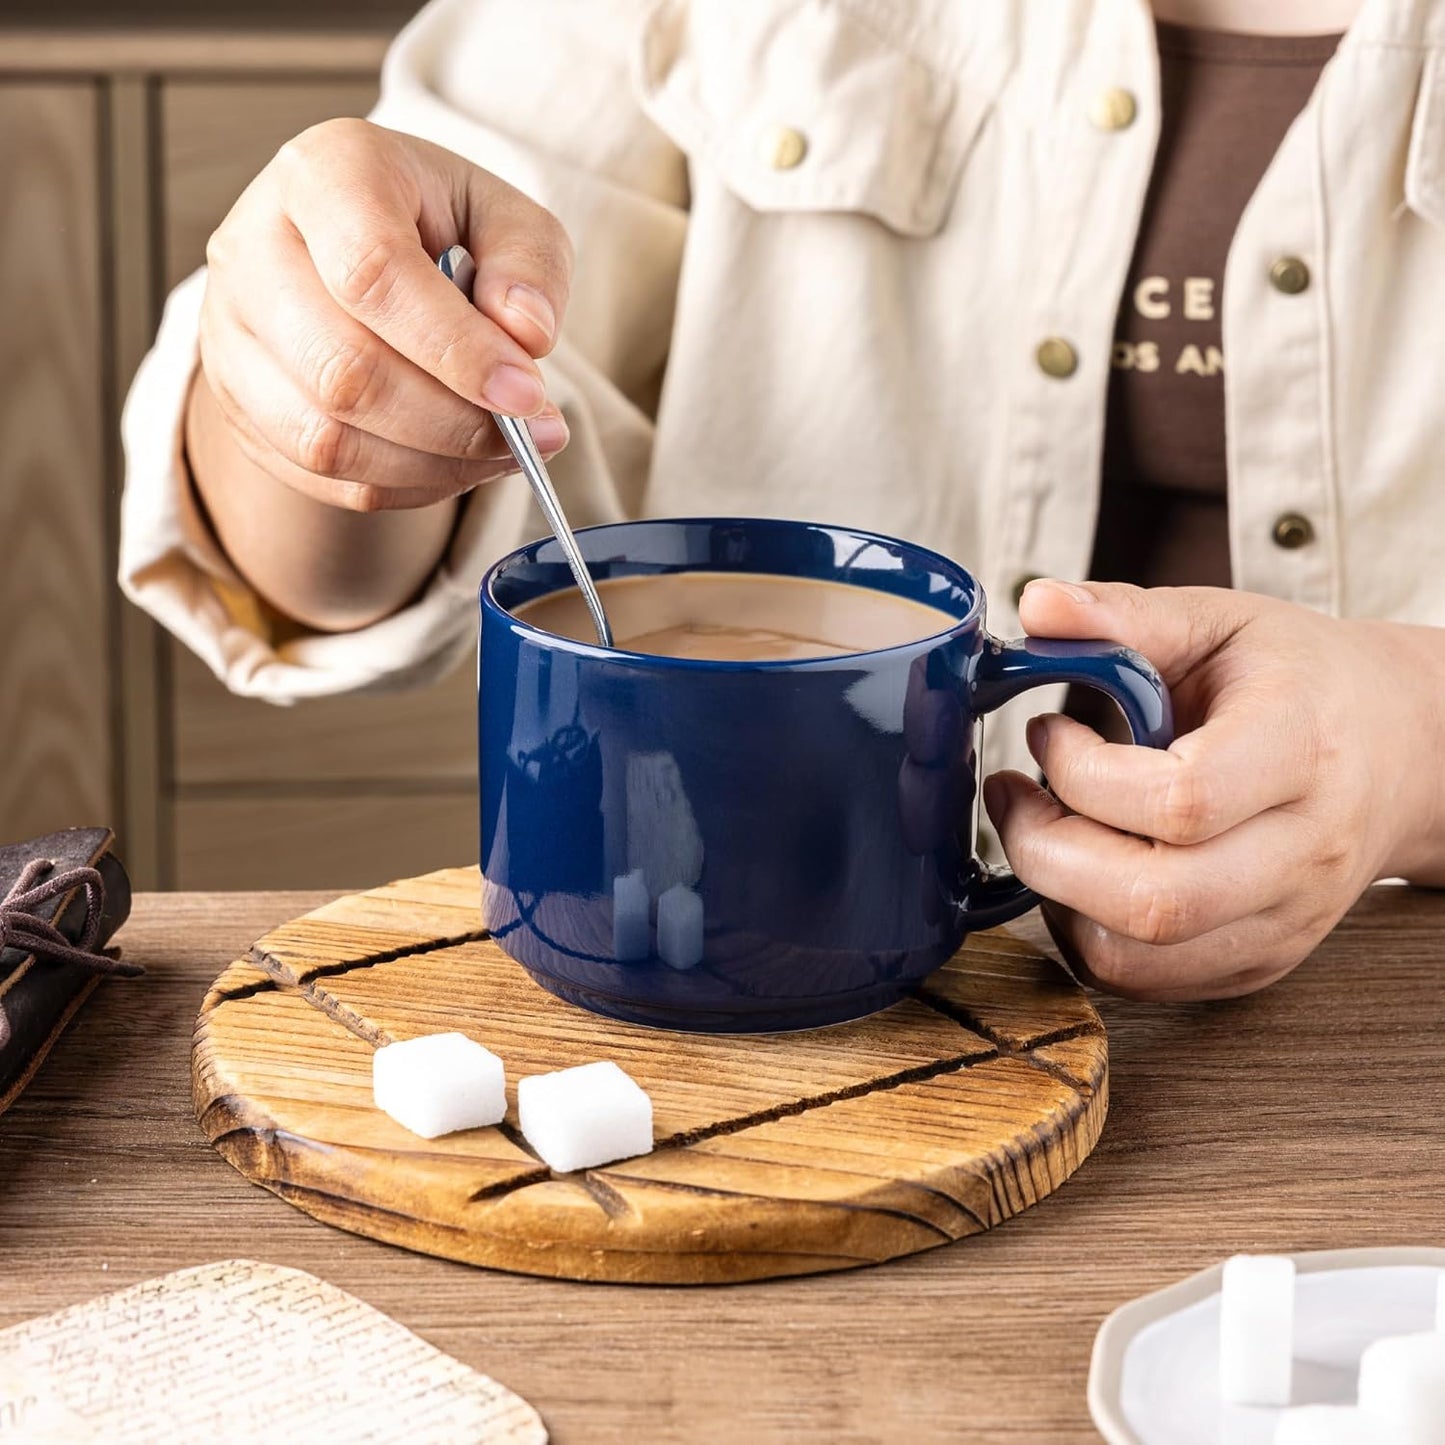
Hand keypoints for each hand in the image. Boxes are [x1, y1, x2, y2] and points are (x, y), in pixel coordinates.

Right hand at [198, 118, 571, 512]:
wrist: (352, 249)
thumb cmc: (434, 225)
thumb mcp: (503, 217)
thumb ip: (529, 265)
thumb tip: (528, 335)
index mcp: (324, 176)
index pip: (373, 274)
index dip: (457, 349)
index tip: (527, 393)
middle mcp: (253, 250)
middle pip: (344, 371)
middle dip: (454, 423)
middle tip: (531, 433)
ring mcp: (231, 334)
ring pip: (325, 439)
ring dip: (433, 464)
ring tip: (502, 450)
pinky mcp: (237, 404)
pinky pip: (321, 475)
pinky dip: (403, 484)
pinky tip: (456, 461)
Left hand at [983, 581, 1443, 1001]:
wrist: (1397, 750)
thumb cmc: (1297, 680)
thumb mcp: (1220, 621)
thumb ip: (1127, 614)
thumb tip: (1036, 603)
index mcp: (1300, 750)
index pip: (1183, 800)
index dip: (1083, 773)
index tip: (1048, 730)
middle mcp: (1301, 852)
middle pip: (1154, 901)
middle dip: (1045, 850)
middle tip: (1011, 794)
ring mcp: (1283, 921)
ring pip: (1138, 955)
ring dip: (1055, 897)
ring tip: (1042, 827)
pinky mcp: (1256, 963)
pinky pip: (1142, 981)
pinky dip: (1083, 931)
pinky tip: (1078, 870)